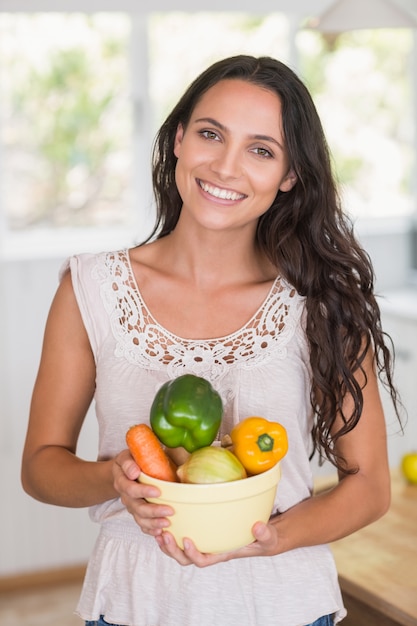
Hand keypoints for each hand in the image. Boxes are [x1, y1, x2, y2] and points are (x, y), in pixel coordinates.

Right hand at [112, 449, 173, 536]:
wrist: (123, 472)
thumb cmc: (131, 461)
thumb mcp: (127, 456)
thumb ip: (129, 462)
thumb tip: (135, 471)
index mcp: (122, 480)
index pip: (130, 489)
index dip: (143, 491)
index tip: (158, 491)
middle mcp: (125, 496)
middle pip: (137, 507)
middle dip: (153, 510)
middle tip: (169, 510)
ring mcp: (131, 506)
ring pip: (140, 519)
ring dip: (153, 523)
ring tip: (167, 523)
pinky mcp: (137, 513)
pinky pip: (142, 525)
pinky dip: (150, 530)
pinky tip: (160, 533)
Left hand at [154, 519, 280, 566]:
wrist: (261, 536)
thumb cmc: (263, 538)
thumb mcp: (268, 537)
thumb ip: (265, 534)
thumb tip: (257, 527)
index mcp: (222, 553)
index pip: (203, 561)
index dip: (192, 554)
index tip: (186, 540)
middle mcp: (210, 550)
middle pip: (185, 560)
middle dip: (172, 551)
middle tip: (163, 535)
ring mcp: (204, 543)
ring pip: (179, 552)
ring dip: (167, 544)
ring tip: (158, 530)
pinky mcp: (202, 533)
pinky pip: (181, 538)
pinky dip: (171, 533)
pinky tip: (164, 521)